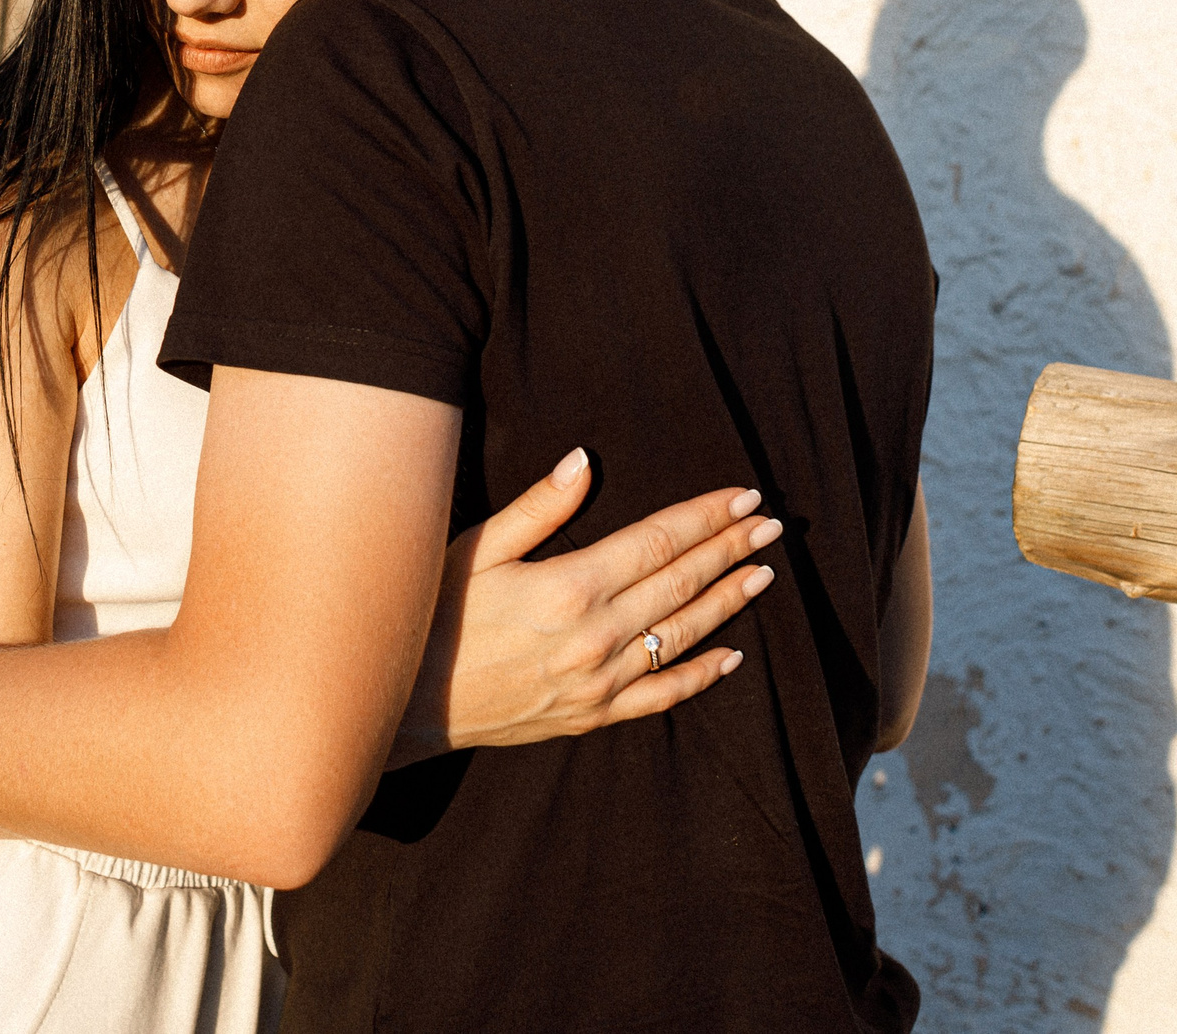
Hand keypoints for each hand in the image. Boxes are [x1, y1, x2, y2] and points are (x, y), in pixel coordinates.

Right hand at [390, 450, 780, 764]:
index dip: (705, 517)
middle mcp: (596, 636)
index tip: (743, 497)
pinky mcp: (590, 715)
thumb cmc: (432, 616)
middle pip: (681, 583)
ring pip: (682, 636)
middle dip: (730, 550)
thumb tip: (585, 460)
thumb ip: (537, 508)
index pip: (659, 541)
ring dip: (727, 602)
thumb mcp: (475, 549)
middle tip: (770, 526)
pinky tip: (731, 656)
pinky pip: (661, 696)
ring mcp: (598, 682)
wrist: (406, 705)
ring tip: (763, 574)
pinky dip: (701, 675)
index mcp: (571, 586)